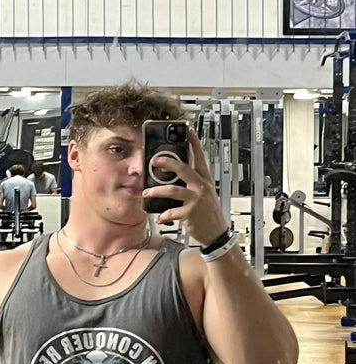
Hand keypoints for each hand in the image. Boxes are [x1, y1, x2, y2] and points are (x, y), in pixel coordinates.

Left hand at [142, 128, 226, 245]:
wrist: (217, 233)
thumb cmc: (208, 213)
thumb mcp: (204, 194)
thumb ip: (191, 183)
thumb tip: (173, 176)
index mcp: (204, 179)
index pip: (199, 157)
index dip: (193, 142)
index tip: (187, 130)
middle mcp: (201, 187)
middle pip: (183, 169)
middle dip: (167, 163)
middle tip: (155, 160)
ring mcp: (196, 199)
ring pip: (173, 190)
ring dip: (157, 191)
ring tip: (147, 193)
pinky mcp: (190, 213)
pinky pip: (172, 212)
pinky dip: (164, 216)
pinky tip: (159, 218)